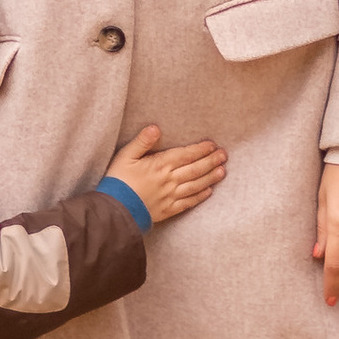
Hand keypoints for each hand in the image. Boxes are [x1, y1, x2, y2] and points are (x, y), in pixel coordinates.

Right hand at [110, 122, 228, 223]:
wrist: (114, 210)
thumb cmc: (118, 181)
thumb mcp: (125, 156)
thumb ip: (142, 141)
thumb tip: (156, 128)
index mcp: (160, 165)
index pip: (186, 155)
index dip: (201, 149)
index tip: (212, 145)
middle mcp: (169, 180)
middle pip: (195, 169)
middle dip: (211, 161)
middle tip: (224, 155)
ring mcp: (170, 196)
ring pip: (196, 185)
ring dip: (210, 177)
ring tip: (222, 171)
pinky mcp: (168, 210)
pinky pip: (188, 202)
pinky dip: (200, 197)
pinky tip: (209, 192)